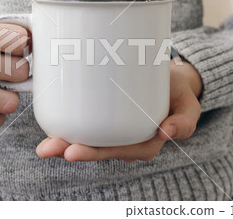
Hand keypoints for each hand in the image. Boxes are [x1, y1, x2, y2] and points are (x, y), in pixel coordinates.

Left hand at [36, 59, 201, 161]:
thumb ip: (185, 120)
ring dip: (64, 142)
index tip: (72, 151)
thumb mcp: (188, 105)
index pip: (118, 151)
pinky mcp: (106, 115)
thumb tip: (168, 132)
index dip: (94, 153)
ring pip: (89, 138)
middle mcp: (126, 139)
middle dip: (70, 150)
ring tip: (44, 144)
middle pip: (97, 148)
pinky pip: (87, 123)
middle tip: (48, 148)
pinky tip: (51, 123)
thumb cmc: (178, 93)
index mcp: (144, 142)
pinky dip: (68, 124)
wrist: (171, 80)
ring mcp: (114, 128)